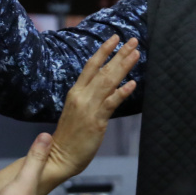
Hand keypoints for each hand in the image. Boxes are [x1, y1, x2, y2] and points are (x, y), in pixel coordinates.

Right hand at [44, 36, 138, 191]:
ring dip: (123, 67)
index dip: (103, 51)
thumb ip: (90, 97)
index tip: (115, 38)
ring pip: (108, 82)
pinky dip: (121, 93)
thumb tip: (107, 87)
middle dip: (119, 54)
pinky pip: (110, 104)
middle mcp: (81, 96)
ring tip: (136, 54)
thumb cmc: (70, 136)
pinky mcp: (96, 121)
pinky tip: (133, 84)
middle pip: (102, 70)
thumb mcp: (77, 110)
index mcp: (76, 92)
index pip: (90, 66)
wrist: (59, 157)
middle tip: (133, 41)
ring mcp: (88, 108)